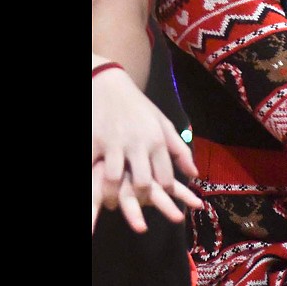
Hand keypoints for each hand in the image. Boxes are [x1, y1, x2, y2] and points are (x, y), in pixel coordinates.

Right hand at [92, 66, 201, 233]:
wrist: (107, 82)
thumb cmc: (138, 106)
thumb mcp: (163, 123)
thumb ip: (180, 150)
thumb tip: (194, 175)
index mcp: (155, 139)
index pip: (164, 176)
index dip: (165, 192)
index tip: (162, 196)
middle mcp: (136, 142)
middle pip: (142, 182)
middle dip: (140, 199)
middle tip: (139, 203)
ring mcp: (113, 142)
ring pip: (114, 180)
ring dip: (113, 196)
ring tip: (114, 202)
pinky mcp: (92, 141)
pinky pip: (92, 168)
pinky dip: (93, 183)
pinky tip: (95, 189)